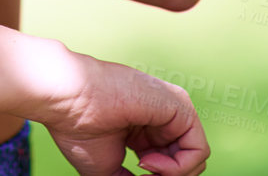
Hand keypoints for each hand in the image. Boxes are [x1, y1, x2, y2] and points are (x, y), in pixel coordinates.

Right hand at [37, 54, 209, 175]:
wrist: (69, 100)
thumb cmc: (79, 129)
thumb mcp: (111, 170)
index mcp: (147, 132)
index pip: (170, 164)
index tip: (132, 175)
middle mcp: (163, 120)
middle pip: (185, 163)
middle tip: (138, 175)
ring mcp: (173, 112)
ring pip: (195, 158)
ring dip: (173, 175)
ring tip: (142, 167)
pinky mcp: (180, 107)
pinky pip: (198, 150)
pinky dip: (179, 168)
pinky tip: (149, 162)